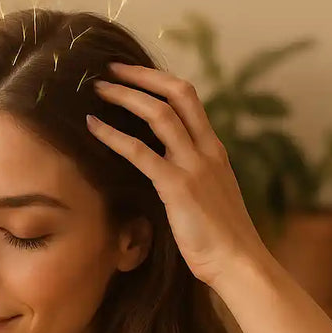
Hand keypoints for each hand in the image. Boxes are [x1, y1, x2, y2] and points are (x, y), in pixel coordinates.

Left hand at [85, 62, 266, 285]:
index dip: (159, 81)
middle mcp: (206, 150)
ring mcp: (193, 166)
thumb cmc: (222, 240)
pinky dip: (113, 135)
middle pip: (177, 93)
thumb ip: (194, 177)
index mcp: (215, 151)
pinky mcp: (177, 187)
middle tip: (111, 69)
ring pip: (159, 115)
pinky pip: (140, 152)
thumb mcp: (212, 198)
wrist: (239, 263)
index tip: (133, 75)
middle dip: (142, 76)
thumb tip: (167, 170)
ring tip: (98, 90)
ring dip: (125, 97)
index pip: (189, 100)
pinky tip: (92, 127)